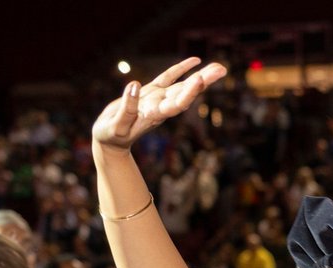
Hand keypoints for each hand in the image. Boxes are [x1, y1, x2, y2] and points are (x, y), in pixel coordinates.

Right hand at [92, 57, 226, 152]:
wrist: (110, 141)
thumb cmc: (110, 136)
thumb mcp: (115, 126)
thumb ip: (126, 108)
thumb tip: (134, 84)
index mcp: (153, 115)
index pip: (176, 104)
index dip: (188, 92)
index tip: (200, 80)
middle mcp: (160, 107)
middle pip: (186, 93)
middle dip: (203, 82)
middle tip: (222, 70)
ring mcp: (158, 99)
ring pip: (182, 85)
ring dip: (201, 76)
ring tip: (219, 67)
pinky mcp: (151, 93)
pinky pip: (169, 78)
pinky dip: (181, 69)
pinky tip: (196, 61)